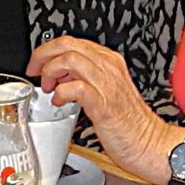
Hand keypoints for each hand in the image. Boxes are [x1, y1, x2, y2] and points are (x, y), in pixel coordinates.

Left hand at [29, 36, 179, 183]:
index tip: (38, 63)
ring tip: (48, 88)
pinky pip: (76, 87)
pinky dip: (61, 92)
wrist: (149, 143)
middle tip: (35, 71)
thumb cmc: (127, 122)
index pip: (72, 42)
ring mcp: (107, 85)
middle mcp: (109, 68)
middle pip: (68, 45)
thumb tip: (59, 74)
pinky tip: (59, 101)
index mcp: (109, 62)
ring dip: (51, 72)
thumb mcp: (104, 90)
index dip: (49, 50)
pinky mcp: (104, 105)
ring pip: (70, 60)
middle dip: (44, 55)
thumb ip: (83, 77)